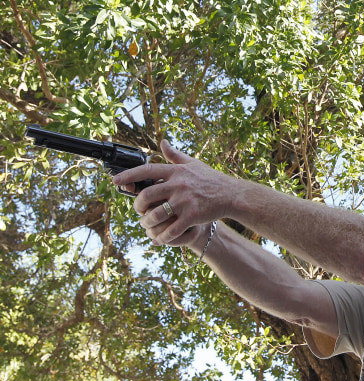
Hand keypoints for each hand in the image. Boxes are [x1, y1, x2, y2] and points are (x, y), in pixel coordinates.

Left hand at [112, 140, 240, 245]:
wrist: (232, 195)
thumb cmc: (211, 179)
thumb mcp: (193, 164)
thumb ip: (175, 155)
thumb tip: (162, 142)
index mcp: (176, 171)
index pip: (147, 170)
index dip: (128, 176)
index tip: (115, 181)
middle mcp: (178, 185)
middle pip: (146, 195)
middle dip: (137, 205)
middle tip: (138, 210)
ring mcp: (185, 201)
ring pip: (155, 215)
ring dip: (147, 223)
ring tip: (147, 225)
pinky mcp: (192, 216)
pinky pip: (171, 230)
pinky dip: (163, 236)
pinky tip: (160, 239)